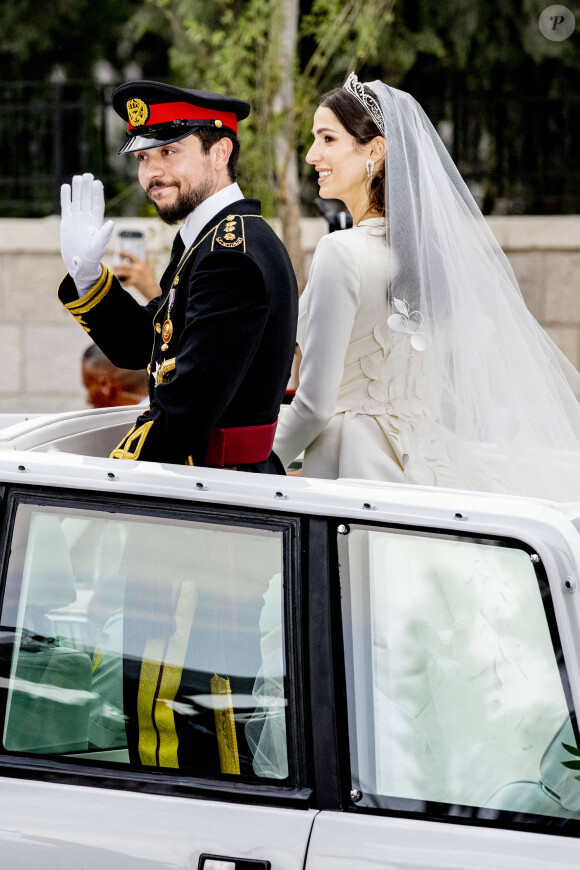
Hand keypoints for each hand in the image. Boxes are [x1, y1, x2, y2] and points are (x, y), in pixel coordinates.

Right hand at [61, 173, 114, 291]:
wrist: (79, 263)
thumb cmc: (92, 256)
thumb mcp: (98, 246)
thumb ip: (104, 234)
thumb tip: (111, 223)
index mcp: (97, 222)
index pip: (97, 204)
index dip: (97, 194)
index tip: (98, 182)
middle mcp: (87, 218)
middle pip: (87, 199)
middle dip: (88, 187)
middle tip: (88, 174)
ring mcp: (77, 218)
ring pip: (77, 200)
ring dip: (77, 189)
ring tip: (77, 177)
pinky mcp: (67, 221)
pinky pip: (66, 206)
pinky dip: (66, 197)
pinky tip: (66, 187)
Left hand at [113, 252, 160, 300]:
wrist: (153, 290)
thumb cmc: (150, 278)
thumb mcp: (149, 267)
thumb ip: (146, 258)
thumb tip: (145, 249)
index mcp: (142, 263)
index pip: (131, 256)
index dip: (123, 253)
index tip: (117, 252)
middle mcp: (139, 268)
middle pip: (124, 265)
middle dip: (117, 266)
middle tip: (113, 266)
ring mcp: (136, 275)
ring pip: (123, 272)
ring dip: (117, 273)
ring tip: (114, 273)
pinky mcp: (135, 282)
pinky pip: (125, 282)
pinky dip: (121, 283)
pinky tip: (119, 283)